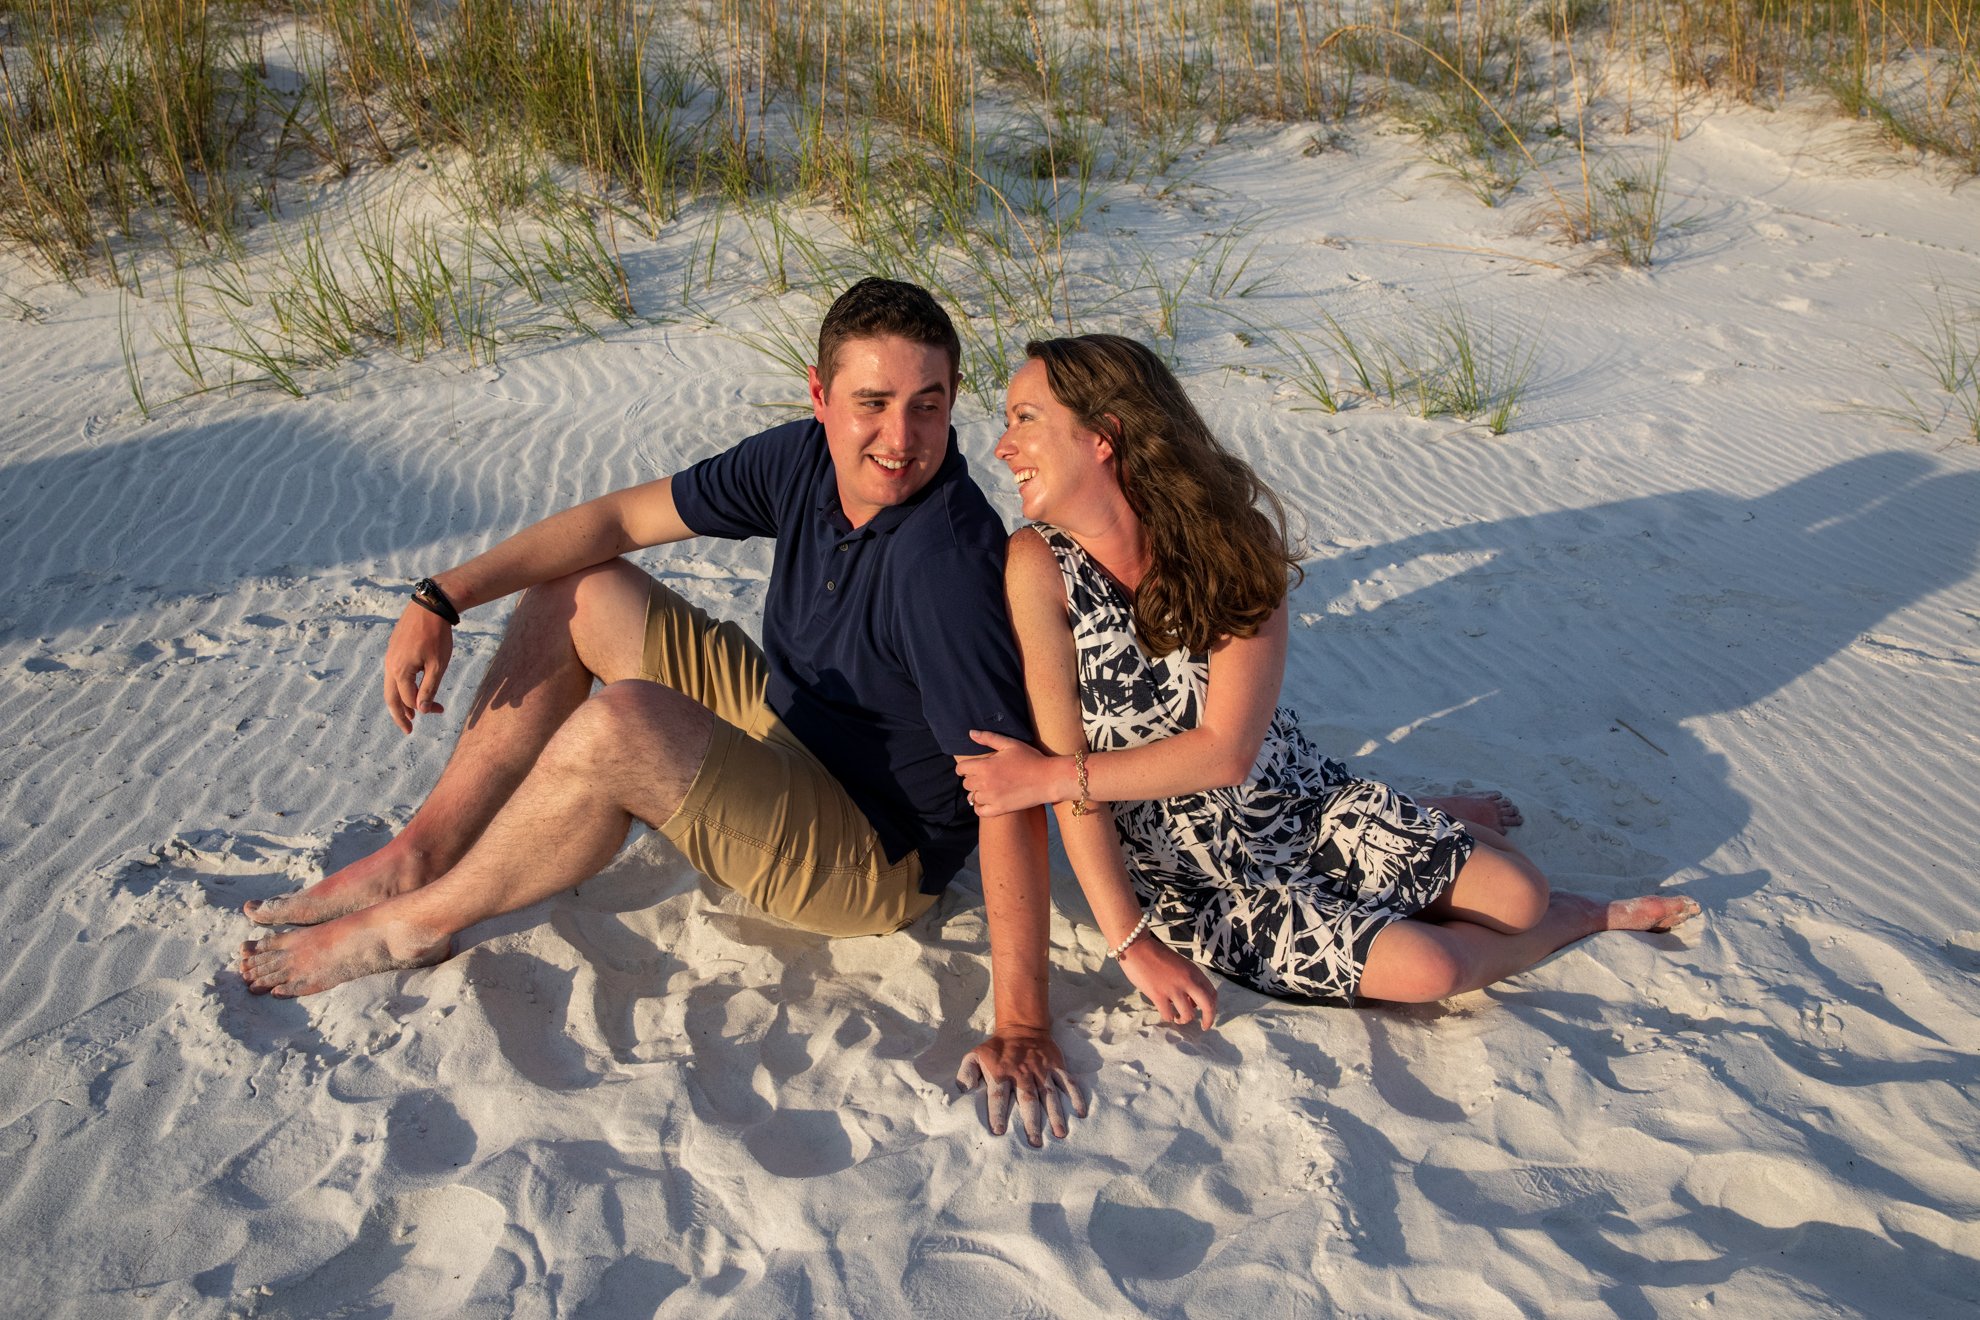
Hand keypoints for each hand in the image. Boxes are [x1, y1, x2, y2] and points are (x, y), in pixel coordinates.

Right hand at [383, 602, 453, 733]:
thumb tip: (421, 710)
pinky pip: (393, 674)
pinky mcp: (394, 649)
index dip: (424, 709)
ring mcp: (390, 657)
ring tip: (409, 713)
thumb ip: (429, 688)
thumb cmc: (437, 635)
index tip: (440, 710)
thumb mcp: (438, 664)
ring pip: (390, 685)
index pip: (410, 699)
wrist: (429, 606)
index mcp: (400, 671)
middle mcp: (390, 666)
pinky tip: (408, 688)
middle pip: (391, 698)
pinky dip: (400, 686)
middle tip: (407, 730)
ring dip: (400, 701)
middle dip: (399, 715)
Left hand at [954, 730, 1065, 817]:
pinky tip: (987, 800)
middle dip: (972, 778)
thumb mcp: (1010, 744)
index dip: (963, 768)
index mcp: (985, 766)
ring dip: (976, 792)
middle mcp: (985, 784)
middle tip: (983, 776)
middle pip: (966, 783)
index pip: (961, 769)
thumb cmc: (1031, 759)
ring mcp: (992, 798)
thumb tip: (971, 733)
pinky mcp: (1000, 809)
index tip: (969, 768)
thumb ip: (988, 738)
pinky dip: (980, 807)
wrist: (1048, 779)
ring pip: (972, 797)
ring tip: (987, 788)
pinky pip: (980, 811)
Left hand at [956, 1028, 1085, 1145]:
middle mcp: (1022, 1073)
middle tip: (1035, 1142)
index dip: (998, 1113)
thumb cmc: (996, 1049)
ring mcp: (1041, 1070)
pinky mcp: (1056, 1066)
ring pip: (1049, 1094)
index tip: (1000, 1131)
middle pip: (1027, 1099)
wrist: (1022, 1028)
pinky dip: (1075, 1096)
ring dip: (1055, 1114)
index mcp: (1001, 1073)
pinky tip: (1080, 1112)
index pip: (998, 1095)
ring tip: (1060, 1134)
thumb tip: (963, 1090)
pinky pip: (1067, 1082)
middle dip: (1031, 1121)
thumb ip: (967, 1073)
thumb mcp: (975, 1055)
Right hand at [1119, 936, 1217, 1029]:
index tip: (1208, 1013)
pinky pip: (1169, 1015)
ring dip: (1184, 1020)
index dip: (1213, 1006)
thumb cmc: (1156, 955)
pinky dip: (1169, 1018)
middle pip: (1208, 1005)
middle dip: (1208, 1019)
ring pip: (1188, 1014)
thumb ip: (1188, 980)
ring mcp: (1173, 989)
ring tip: (1177, 1018)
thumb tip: (1191, 1001)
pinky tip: (1166, 1014)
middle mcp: (1187, 981)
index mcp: (1194, 972)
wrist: (1137, 947)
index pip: (1212, 993)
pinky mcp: (1158, 995)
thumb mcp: (1180, 965)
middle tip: (1204, 1027)